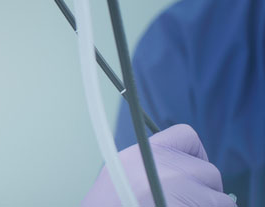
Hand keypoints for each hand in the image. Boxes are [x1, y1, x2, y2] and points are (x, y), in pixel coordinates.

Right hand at [81, 124, 234, 206]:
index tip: (188, 174)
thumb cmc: (114, 204)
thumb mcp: (121, 177)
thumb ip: (149, 168)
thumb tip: (177, 181)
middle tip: (185, 202)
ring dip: (209, 206)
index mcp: (147, 152)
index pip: (187, 136)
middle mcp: (171, 164)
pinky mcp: (204, 203)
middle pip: (209, 171)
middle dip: (203, 190)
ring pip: (220, 197)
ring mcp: (189, 186)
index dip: (193, 156)